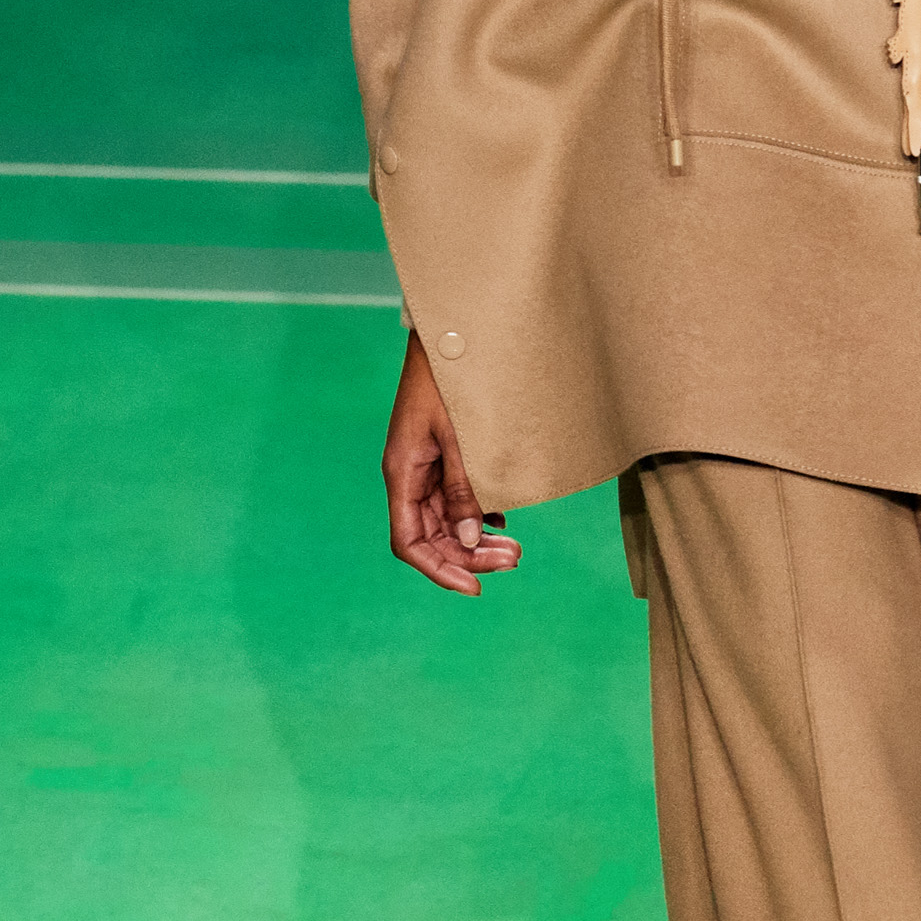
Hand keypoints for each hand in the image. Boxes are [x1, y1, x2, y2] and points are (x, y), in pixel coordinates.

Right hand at [382, 335, 520, 595]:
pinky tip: (504, 522)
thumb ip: (465, 488)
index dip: (439, 570)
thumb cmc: (453, 378)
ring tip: (517, 549)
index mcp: (403, 472)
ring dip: (477, 540)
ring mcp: (425, 466)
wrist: (453, 332)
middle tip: (516, 559)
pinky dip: (479, 516)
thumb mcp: (462, 437)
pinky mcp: (442, 455)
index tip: (475, 588)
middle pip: (431, 536)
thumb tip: (471, 539)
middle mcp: (409, 475)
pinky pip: (455, 499)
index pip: (409, 542)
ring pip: (445, 521)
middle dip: (470, 556)